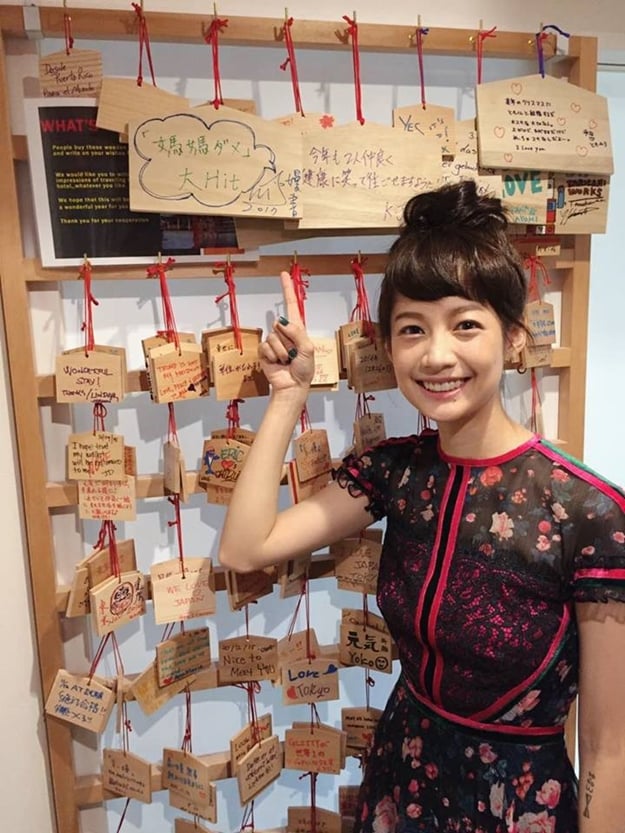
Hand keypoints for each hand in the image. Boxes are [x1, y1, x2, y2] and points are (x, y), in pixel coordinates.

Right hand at [258, 271, 314, 393]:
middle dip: (288, 339)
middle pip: (280, 324)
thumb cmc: (304, 370)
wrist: (292, 386)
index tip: (284, 275)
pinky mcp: (264, 351)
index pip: (291, 305)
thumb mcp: (307, 349)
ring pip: (273, 337)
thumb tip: (281, 322)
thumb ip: (297, 333)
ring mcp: (274, 342)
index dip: (288, 289)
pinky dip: (273, 355)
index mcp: (298, 330)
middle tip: (294, 354)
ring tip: (287, 360)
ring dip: (282, 351)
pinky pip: (266, 346)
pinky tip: (277, 362)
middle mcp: (285, 333)